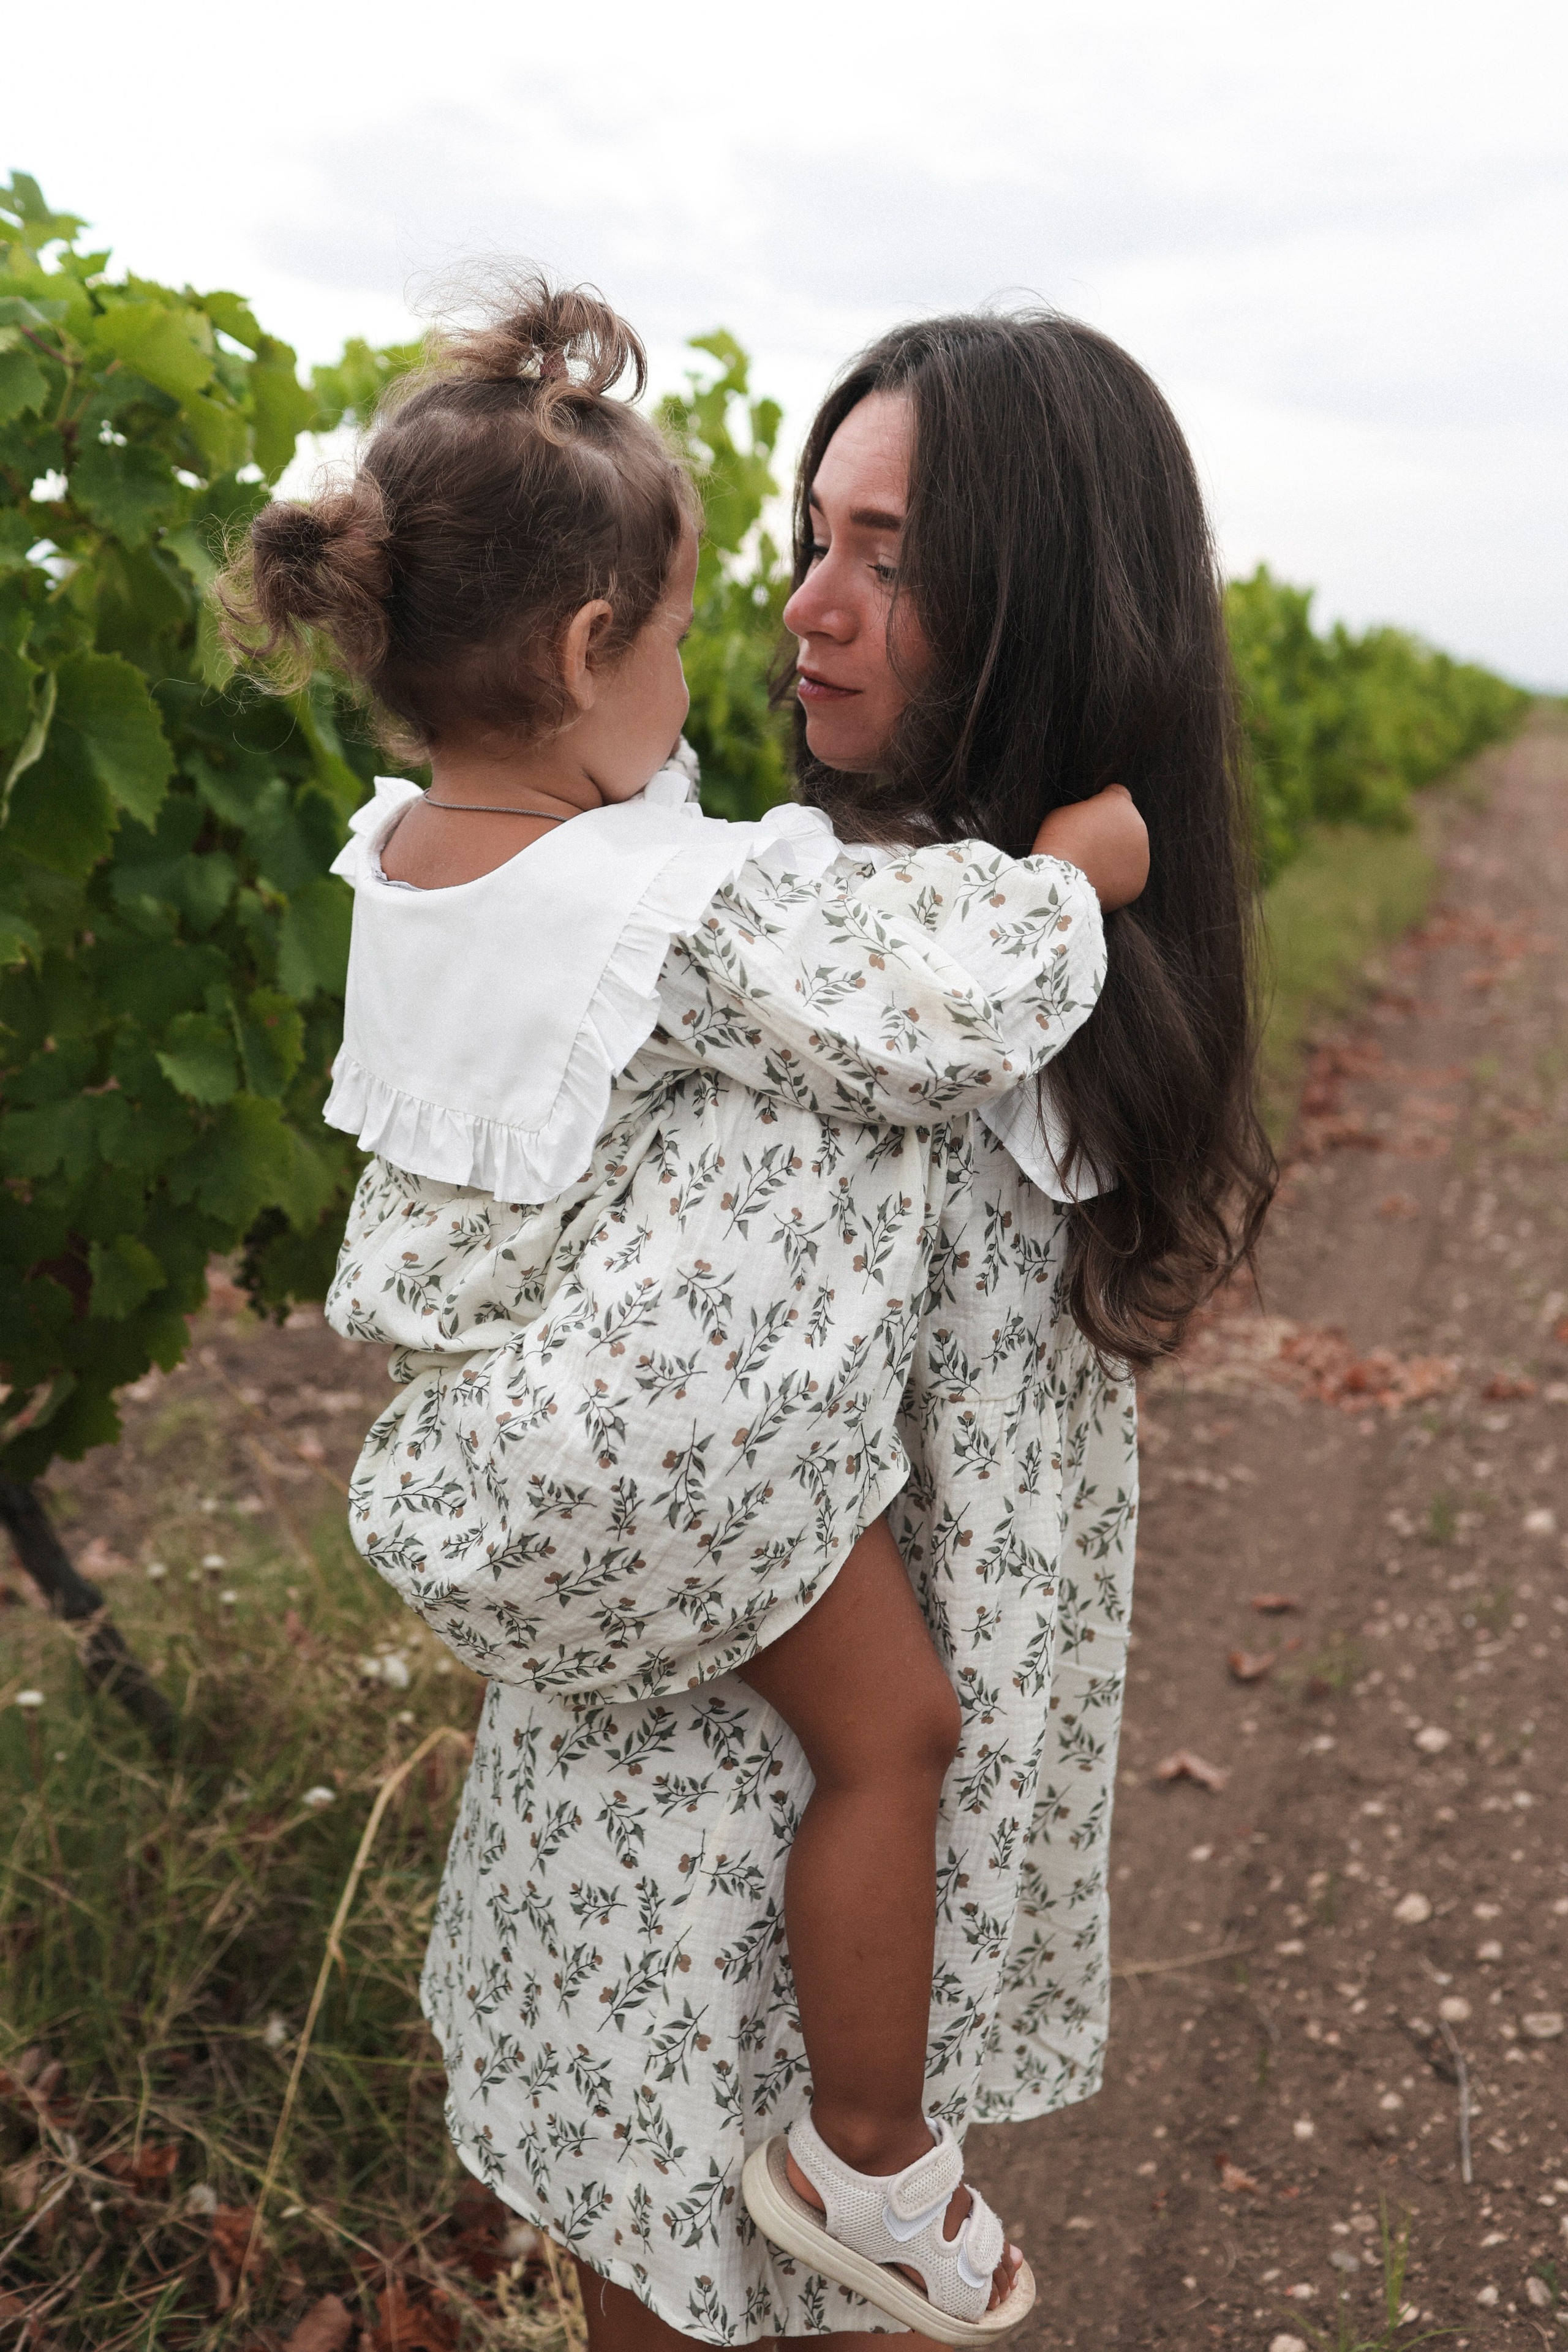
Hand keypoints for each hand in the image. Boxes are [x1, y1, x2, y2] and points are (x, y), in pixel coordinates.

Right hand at [1031, 783, 1148, 911]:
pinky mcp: (1138, 881)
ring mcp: (1142, 856)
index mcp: (1120, 804)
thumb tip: (1091, 818)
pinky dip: (1115, 878)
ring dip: (1116, 854)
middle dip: (1112, 830)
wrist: (1063, 880)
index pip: (1118, 795)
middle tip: (1089, 844)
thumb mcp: (1066, 812)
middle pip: (1126, 824)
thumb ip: (1086, 810)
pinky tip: (1097, 880)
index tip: (1093, 812)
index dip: (1103, 802)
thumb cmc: (1059, 841)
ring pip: (1129, 851)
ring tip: (1092, 865)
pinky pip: (1127, 876)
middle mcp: (1138, 826)